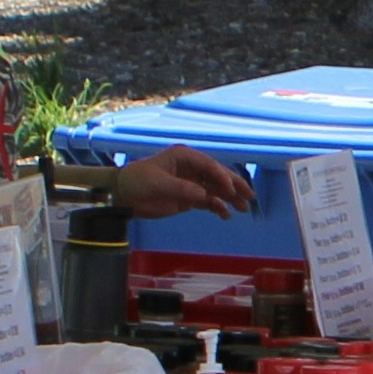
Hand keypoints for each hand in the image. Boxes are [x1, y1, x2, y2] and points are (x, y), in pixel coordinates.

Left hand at [122, 147, 254, 220]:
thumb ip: (182, 188)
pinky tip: (226, 215)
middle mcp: (191, 168)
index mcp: (184, 157)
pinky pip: (208, 201)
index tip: (231, 189)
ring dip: (230, 198)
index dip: (222, 176)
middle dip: (234, 186)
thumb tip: (204, 195)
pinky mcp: (188, 197)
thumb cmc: (138, 182)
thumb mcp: (158, 183)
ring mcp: (191, 183)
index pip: (209, 165)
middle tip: (249, 197)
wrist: (123, 195)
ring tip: (243, 208)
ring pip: (216, 189)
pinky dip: (218, 207)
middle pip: (218, 176)